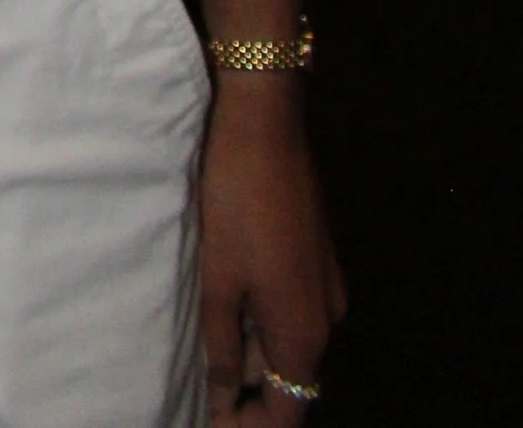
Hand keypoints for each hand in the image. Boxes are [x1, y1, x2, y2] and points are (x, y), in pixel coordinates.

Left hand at [200, 85, 342, 411]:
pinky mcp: (319, 257)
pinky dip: (260, 320)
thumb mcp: (217, 282)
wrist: (266, 125)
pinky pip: (291, 309)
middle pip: (290, 380)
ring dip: (250, 352)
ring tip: (201, 347)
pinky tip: (223, 305)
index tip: (208, 419)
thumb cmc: (235, 203)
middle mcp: (327, 318)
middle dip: (246, 391)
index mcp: (304, 334)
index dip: (248, 426)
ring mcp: (327, 285)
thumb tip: (221, 400)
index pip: (289, 413)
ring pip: (288, 342)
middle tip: (194, 386)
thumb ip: (221, 348)